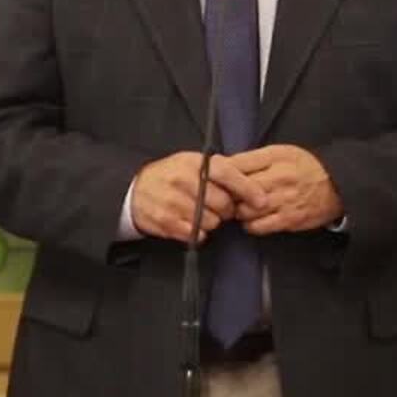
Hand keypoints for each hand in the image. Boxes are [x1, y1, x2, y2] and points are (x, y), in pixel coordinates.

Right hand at [129, 152, 264, 242]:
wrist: (135, 189)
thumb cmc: (171, 175)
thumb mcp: (192, 163)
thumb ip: (219, 170)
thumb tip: (253, 184)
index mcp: (192, 162)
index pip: (227, 173)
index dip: (247, 188)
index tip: (261, 200)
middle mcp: (183, 180)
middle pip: (223, 203)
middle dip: (227, 209)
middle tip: (221, 207)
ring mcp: (173, 202)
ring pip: (211, 222)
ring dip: (212, 222)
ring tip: (201, 213)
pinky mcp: (166, 222)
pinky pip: (196, 234)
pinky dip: (198, 233)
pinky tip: (191, 223)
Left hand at [227, 145, 342, 234]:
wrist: (337, 185)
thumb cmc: (305, 167)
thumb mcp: (281, 153)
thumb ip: (253, 158)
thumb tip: (223, 163)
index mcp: (275, 157)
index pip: (238, 164)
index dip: (221, 173)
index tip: (215, 177)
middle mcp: (279, 178)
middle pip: (238, 189)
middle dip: (228, 194)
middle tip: (225, 196)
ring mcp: (284, 200)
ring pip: (245, 210)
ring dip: (238, 211)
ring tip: (240, 208)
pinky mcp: (289, 219)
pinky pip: (258, 226)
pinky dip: (250, 225)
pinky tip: (253, 219)